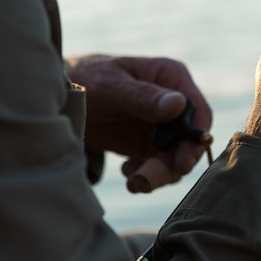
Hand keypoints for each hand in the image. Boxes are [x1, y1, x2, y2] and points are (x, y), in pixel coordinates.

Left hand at [65, 55, 211, 192]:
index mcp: (172, 78)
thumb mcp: (111, 86)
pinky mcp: (149, 144)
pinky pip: (159, 166)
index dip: (195, 139)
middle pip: (189, 141)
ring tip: (134, 182)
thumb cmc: (86, 78)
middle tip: (147, 180)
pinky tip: (127, 172)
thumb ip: (143, 97)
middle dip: (172, 164)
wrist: (62, 95)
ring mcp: (162, 126)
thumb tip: (178, 105)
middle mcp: (173, 103)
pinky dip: (146, 175)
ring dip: (158, 175)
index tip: (182, 162)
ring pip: (175, 158)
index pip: (198, 111)